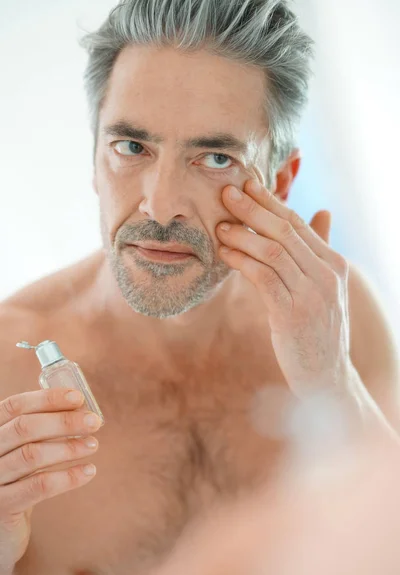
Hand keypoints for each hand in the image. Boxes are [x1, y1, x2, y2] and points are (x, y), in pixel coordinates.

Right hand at [0, 388, 100, 566]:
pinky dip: (67, 477)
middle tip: (94, 422)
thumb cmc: (16, 481)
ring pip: (32, 455)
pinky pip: (38, 486)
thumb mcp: (21, 451)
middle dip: (63, 421)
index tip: (78, 398)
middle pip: (24, 428)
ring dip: (68, 447)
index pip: (15, 406)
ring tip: (93, 444)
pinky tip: (88, 471)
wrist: (0, 531)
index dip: (47, 399)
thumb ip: (40, 430)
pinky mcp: (2, 507)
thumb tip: (80, 408)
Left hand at [216, 179, 350, 401]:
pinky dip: (242, 262)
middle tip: (227, 193)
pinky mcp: (292, 314)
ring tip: (219, 225)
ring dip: (243, 235)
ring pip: (273, 252)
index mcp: (334, 264)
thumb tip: (323, 213)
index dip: (270, 202)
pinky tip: (225, 254)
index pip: (298, 224)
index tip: (247, 185)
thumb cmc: (319, 329)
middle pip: (284, 232)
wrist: (327, 376)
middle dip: (253, 209)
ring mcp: (311, 294)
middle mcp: (326, 274)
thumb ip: (320, 250)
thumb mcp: (325, 287)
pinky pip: (263, 278)